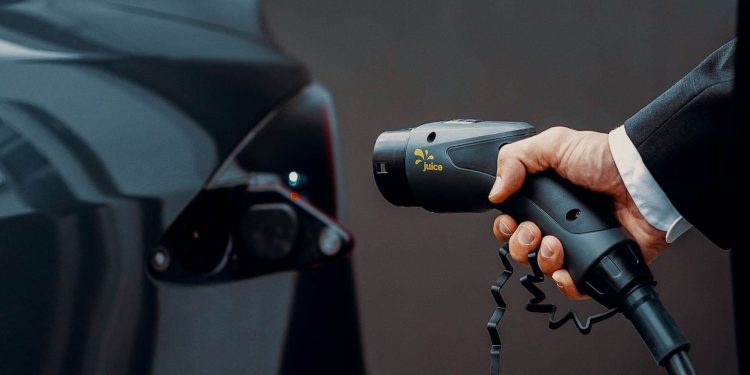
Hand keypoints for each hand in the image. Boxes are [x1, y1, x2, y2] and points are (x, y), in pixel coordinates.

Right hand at [488, 127, 666, 298]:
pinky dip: (565, 283)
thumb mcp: (554, 144)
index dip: (506, 226)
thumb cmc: (606, 160)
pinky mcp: (598, 263)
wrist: (644, 181)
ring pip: (543, 268)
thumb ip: (515, 159)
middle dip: (520, 245)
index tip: (510, 221)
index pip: (513, 221)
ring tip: (556, 245)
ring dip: (542, 260)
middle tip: (534, 232)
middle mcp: (560, 224)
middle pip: (523, 249)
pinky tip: (566, 270)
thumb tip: (495, 191)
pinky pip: (573, 286)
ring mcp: (579, 245)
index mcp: (546, 199)